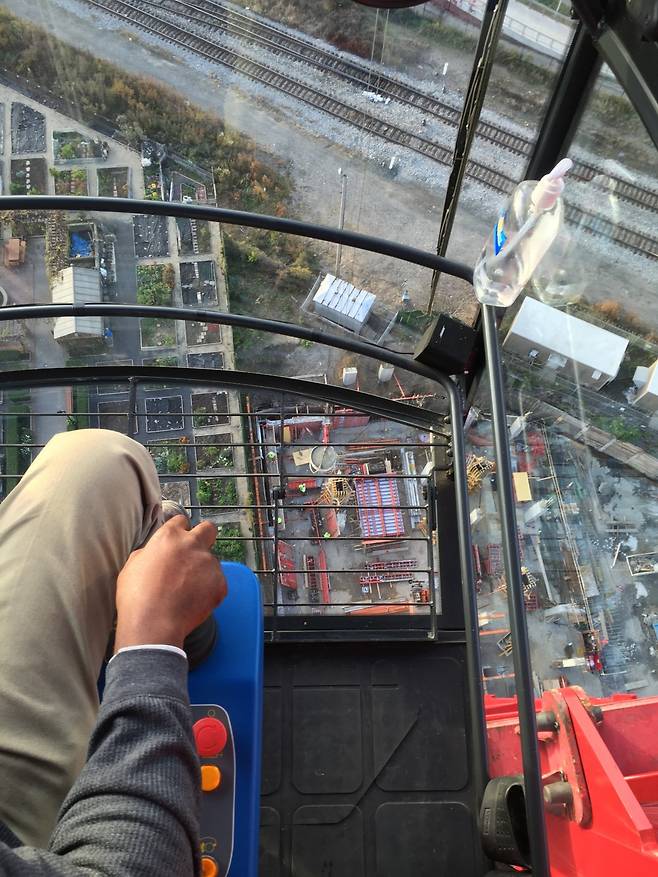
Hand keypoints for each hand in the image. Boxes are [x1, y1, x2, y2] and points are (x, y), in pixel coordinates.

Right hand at [114, 516, 226, 651]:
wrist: (153, 623)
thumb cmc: (136, 596)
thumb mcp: (132, 565)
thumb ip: (149, 552)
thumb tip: (154, 553)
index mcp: (170, 536)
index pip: (182, 521)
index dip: (179, 531)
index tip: (176, 542)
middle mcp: (193, 544)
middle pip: (208, 529)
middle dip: (203, 537)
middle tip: (193, 555)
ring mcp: (209, 563)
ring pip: (211, 561)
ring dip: (203, 570)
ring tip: (187, 591)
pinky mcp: (220, 583)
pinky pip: (217, 582)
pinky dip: (209, 590)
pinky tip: (193, 602)